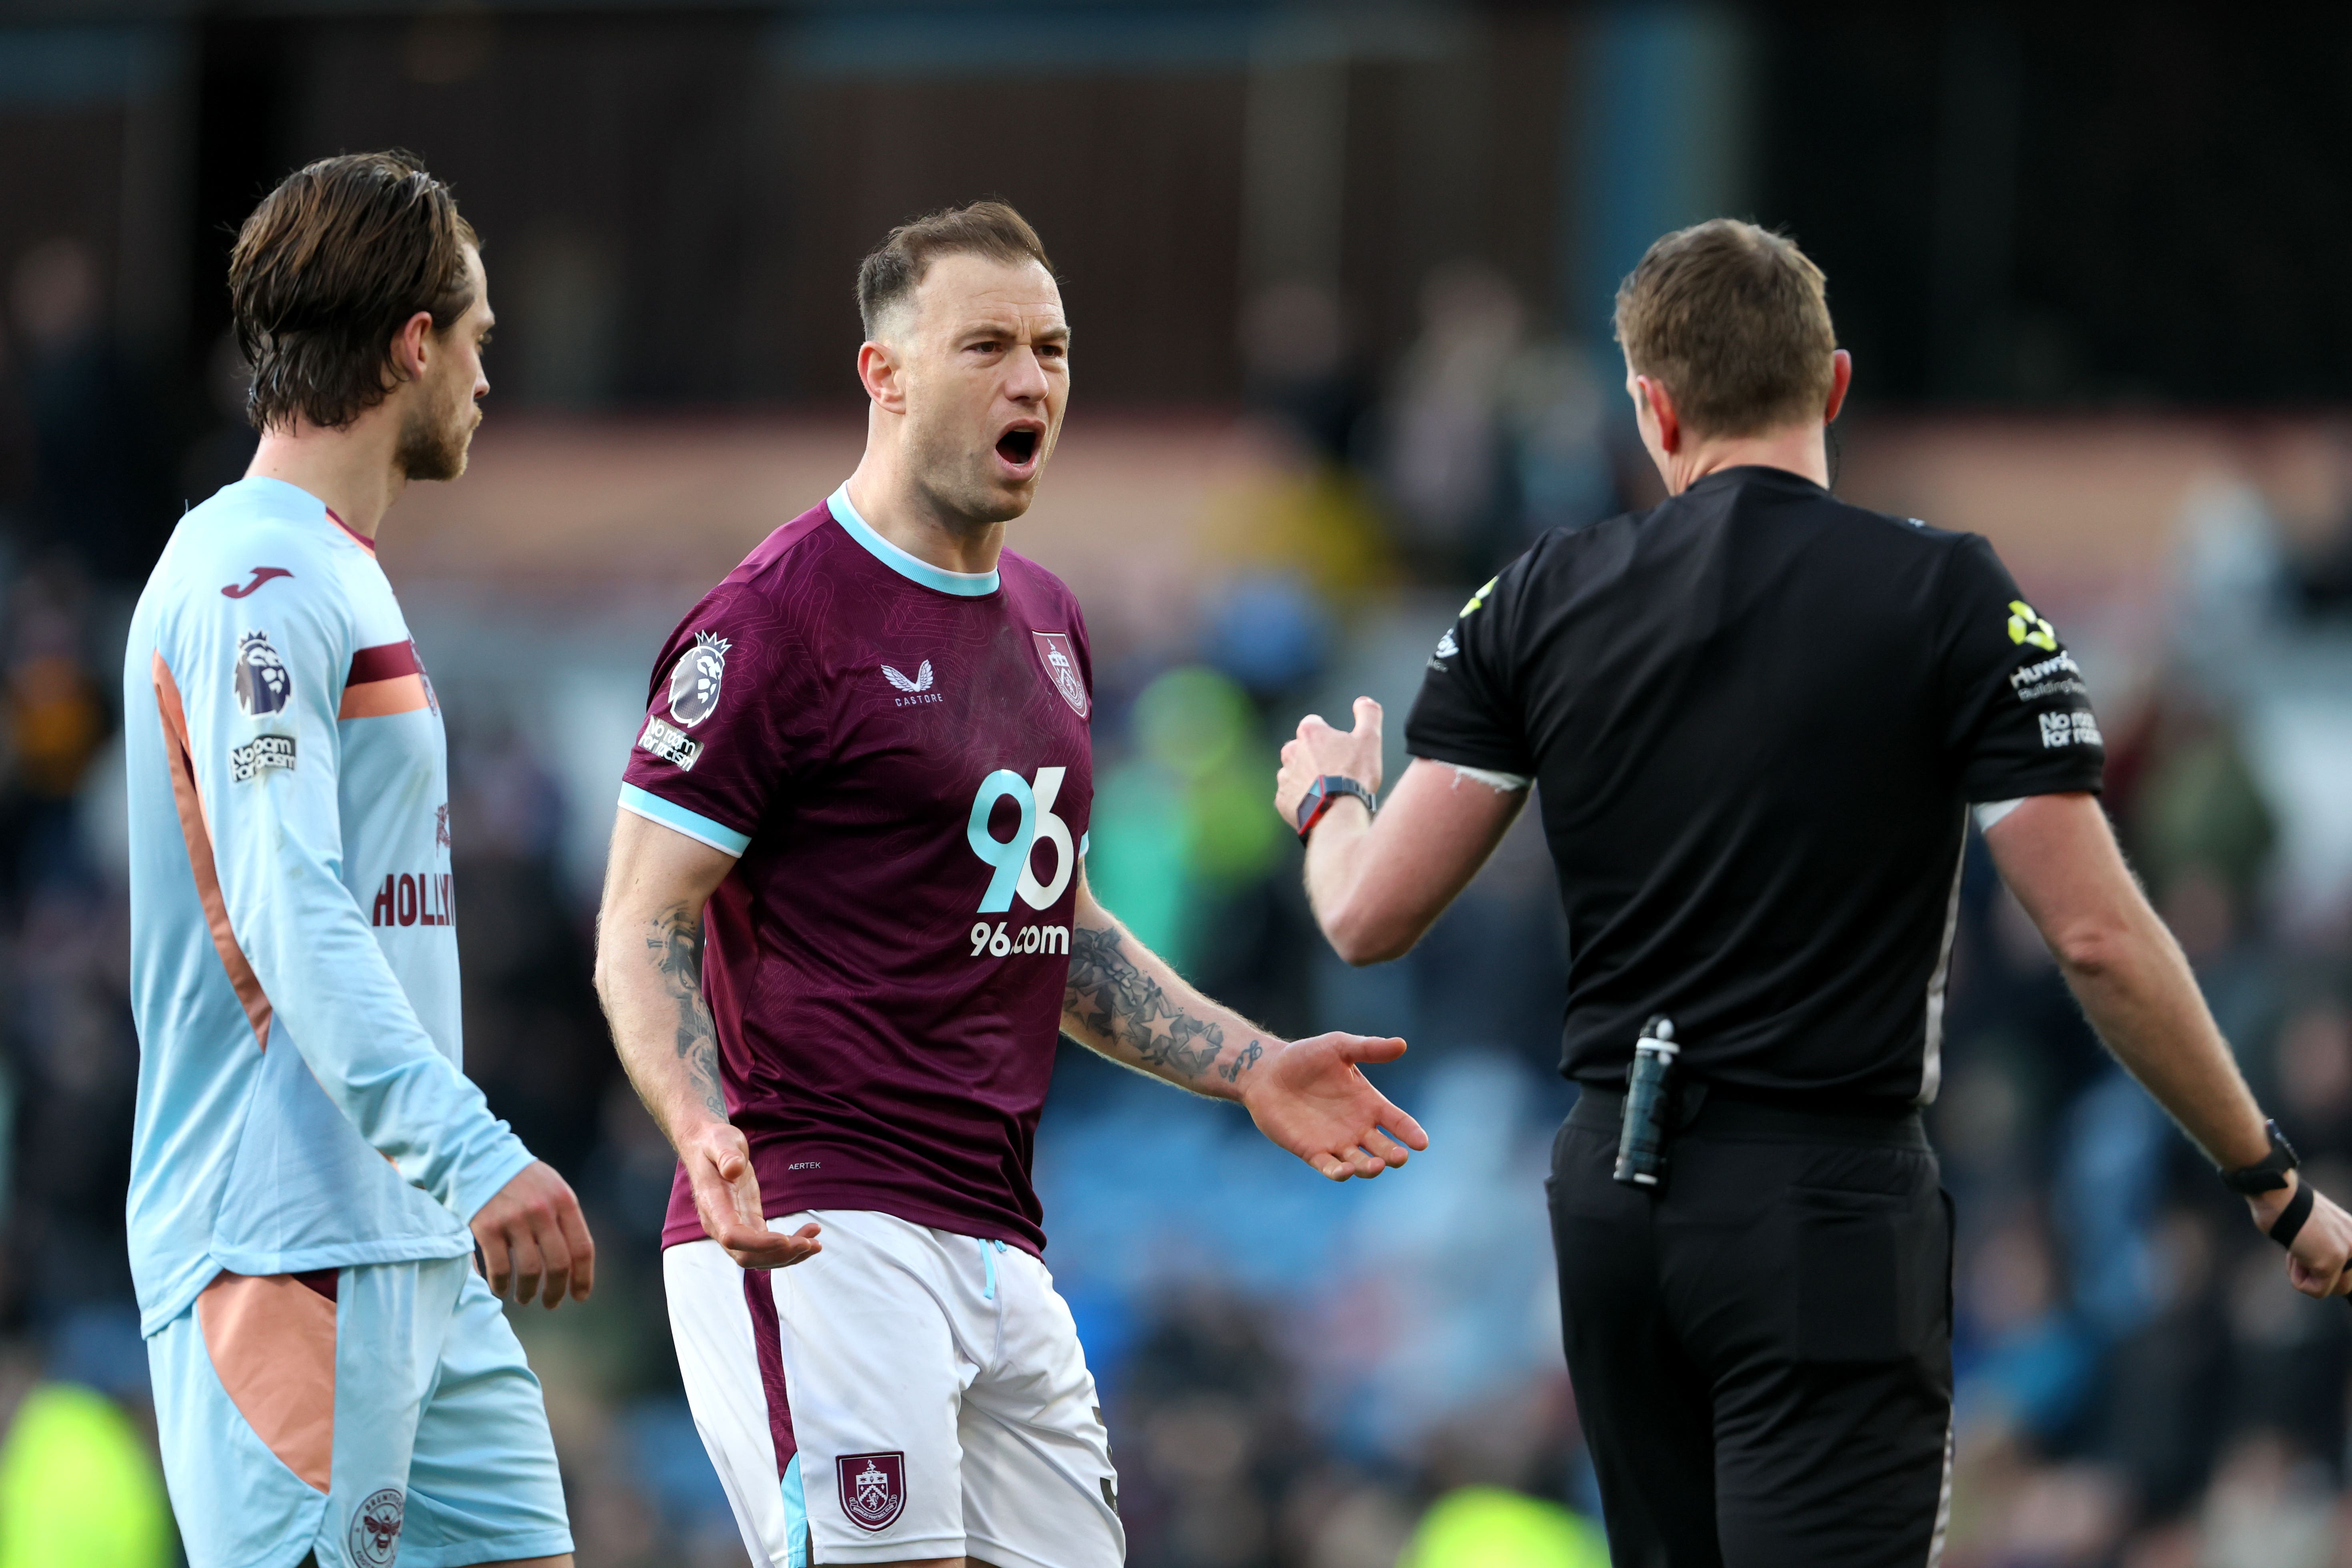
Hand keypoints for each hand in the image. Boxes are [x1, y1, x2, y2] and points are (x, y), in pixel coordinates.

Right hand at [471, 1160, 595, 1308]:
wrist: (477, 1156)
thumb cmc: (518, 1177)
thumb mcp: (551, 1186)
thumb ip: (563, 1217)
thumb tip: (573, 1259)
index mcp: (564, 1200)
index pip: (582, 1248)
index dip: (583, 1277)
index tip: (580, 1296)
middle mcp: (542, 1210)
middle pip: (558, 1264)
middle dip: (556, 1290)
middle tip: (551, 1303)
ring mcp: (514, 1219)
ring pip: (529, 1270)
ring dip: (527, 1291)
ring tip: (524, 1297)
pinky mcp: (487, 1227)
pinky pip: (499, 1267)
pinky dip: (501, 1284)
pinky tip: (501, 1289)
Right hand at [682, 1122, 822, 1270]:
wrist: (707, 1147)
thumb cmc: (714, 1144)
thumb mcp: (720, 1141)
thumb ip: (726, 1155)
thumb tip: (733, 1168)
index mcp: (713, 1206)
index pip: (733, 1236)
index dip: (759, 1244)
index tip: (786, 1239)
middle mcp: (720, 1225)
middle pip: (747, 1256)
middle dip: (779, 1255)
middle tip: (810, 1244)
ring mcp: (733, 1227)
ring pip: (758, 1257)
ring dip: (788, 1255)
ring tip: (815, 1244)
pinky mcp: (747, 1223)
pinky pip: (766, 1245)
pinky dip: (787, 1246)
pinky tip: (808, 1236)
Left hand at [1240, 1032, 1428, 1180]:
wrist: (1267, 1071)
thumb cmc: (1305, 1057)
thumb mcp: (1339, 1047)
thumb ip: (1369, 1048)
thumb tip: (1402, 1044)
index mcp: (1369, 1103)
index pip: (1397, 1121)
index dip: (1410, 1132)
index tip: (1421, 1142)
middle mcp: (1357, 1127)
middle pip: (1383, 1148)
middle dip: (1394, 1155)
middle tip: (1399, 1157)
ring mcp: (1336, 1142)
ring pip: (1360, 1163)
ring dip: (1369, 1167)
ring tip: (1376, 1165)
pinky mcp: (1312, 1151)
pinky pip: (1330, 1167)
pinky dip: (1339, 1172)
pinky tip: (1345, 1171)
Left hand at [1277, 697, 1384, 829]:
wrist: (1337, 814)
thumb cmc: (1354, 775)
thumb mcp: (1370, 738)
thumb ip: (1369, 714)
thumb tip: (1363, 701)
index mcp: (1309, 732)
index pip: (1315, 724)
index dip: (1330, 736)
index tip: (1342, 751)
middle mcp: (1291, 751)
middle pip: (1303, 748)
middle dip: (1317, 757)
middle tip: (1337, 773)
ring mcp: (1284, 777)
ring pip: (1296, 772)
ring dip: (1309, 778)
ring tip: (1329, 791)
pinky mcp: (1282, 800)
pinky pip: (1292, 795)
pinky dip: (1303, 798)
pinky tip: (1320, 804)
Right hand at [2250, 1174, 2351, 1297]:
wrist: (2277, 1195)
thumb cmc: (2286, 1208)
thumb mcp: (2318, 1229)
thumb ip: (2328, 1245)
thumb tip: (2321, 1268)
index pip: (2349, 1273)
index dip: (2324, 1272)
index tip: (2306, 1253)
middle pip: (2344, 1286)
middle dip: (2318, 1277)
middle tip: (2301, 1252)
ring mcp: (2348, 1253)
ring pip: (2331, 1290)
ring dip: (2307, 1277)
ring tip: (2297, 1251)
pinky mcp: (2331, 1262)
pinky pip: (2316, 1290)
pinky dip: (2298, 1278)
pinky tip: (2293, 1253)